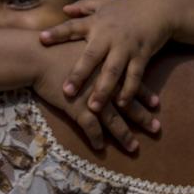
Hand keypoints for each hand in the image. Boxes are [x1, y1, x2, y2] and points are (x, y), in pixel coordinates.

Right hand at [31, 37, 158, 153]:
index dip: (144, 94)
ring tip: (133, 147)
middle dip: (143, 117)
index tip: (156, 104)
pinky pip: (91, 128)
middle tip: (156, 129)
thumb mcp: (82, 46)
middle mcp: (105, 85)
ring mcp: (92, 98)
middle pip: (128, 104)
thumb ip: (95, 54)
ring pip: (114, 120)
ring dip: (124, 135)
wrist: (37, 55)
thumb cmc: (56, 48)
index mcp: (108, 69)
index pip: (131, 83)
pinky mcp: (77, 108)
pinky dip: (96, 138)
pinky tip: (100, 147)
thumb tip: (100, 56)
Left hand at [38, 0, 177, 118]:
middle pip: (91, 56)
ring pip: (112, 71)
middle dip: (79, 74)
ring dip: (103, 90)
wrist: (158, 8)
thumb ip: (84, 7)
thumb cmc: (127, 7)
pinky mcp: (142, 55)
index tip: (41, 40)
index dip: (57, 33)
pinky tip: (122, 104)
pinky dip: (129, 90)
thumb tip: (63, 9)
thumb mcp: (104, 3)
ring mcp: (126, 46)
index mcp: (97, 22)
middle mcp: (109, 35)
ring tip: (93, 107)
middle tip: (66, 91)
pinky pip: (134, 76)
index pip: (73, 27)